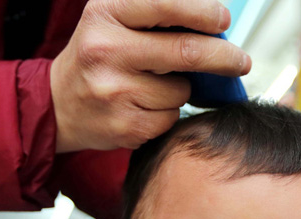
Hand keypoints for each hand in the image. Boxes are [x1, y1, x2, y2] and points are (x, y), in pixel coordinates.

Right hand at [51, 0, 250, 152]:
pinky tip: (144, 106)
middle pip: (186, 53)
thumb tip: (215, 25)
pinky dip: (168, 112)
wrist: (58, 104)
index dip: (203, 13)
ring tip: (154, 84)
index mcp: (106, 13)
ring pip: (181, 90)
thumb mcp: (115, 21)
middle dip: (224, 58)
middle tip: (242, 62)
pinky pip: (170, 117)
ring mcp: (114, 91)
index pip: (166, 5)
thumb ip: (157, 16)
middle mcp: (105, 49)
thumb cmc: (100, 55)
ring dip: (183, 89)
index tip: (224, 20)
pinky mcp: (124, 125)